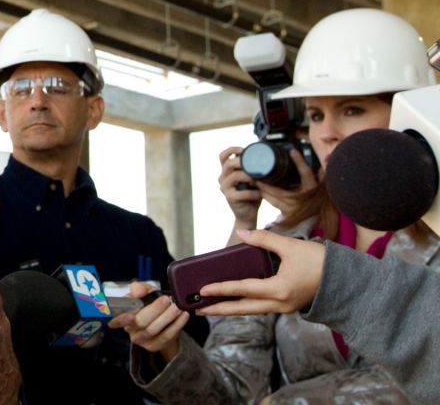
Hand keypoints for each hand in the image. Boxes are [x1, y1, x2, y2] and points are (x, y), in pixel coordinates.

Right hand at [107, 282, 187, 365]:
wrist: (163, 321)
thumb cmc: (149, 303)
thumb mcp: (144, 292)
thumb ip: (140, 288)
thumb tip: (138, 292)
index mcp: (123, 315)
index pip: (117, 320)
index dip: (121, 319)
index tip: (130, 315)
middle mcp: (130, 330)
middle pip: (141, 323)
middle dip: (155, 310)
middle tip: (167, 300)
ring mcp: (142, 340)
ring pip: (154, 330)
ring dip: (168, 317)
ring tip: (177, 307)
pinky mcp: (154, 346)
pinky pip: (166, 336)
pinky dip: (177, 325)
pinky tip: (183, 316)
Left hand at [198, 229, 324, 315]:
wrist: (348, 281)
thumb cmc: (321, 262)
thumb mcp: (291, 247)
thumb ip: (264, 240)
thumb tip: (242, 233)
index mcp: (279, 290)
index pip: (243, 290)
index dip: (221, 289)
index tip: (202, 290)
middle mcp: (279, 304)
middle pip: (242, 309)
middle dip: (218, 309)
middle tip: (196, 309)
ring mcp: (284, 308)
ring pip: (250, 311)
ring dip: (230, 309)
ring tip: (209, 307)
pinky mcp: (287, 306)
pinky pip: (260, 308)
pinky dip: (244, 305)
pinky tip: (233, 301)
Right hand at [218, 146, 260, 234]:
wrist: (248, 215)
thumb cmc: (252, 195)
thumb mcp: (252, 180)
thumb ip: (252, 170)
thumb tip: (264, 157)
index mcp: (227, 172)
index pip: (222, 156)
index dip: (231, 150)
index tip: (243, 149)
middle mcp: (222, 178)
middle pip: (227, 164)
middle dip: (241, 162)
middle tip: (254, 164)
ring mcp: (224, 188)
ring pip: (234, 176)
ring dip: (249, 176)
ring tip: (259, 181)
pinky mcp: (229, 198)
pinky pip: (243, 192)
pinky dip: (254, 193)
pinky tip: (259, 194)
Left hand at [254, 149, 318, 222]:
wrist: (315, 218)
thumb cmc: (316, 200)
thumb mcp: (321, 187)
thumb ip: (321, 175)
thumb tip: (325, 160)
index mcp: (312, 189)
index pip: (306, 174)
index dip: (300, 162)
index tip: (293, 151)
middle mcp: (303, 199)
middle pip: (280, 190)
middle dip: (267, 182)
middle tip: (256, 172)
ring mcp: (294, 208)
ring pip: (274, 197)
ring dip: (263, 189)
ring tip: (255, 180)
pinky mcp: (287, 213)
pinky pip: (273, 203)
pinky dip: (266, 196)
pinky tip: (260, 189)